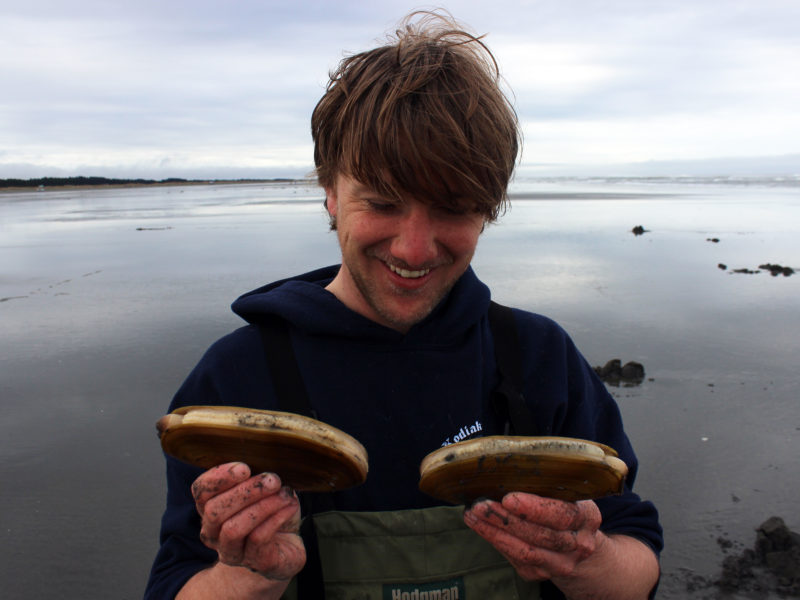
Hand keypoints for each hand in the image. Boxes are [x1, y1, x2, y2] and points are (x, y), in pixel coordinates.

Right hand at [191, 462, 305, 580]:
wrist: (287, 546)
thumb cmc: (271, 512)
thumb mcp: (264, 489)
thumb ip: (258, 475)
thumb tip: (265, 457)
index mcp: (211, 509)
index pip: (201, 491)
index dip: (218, 478)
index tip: (244, 468)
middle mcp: (214, 533)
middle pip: (215, 511)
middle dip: (245, 492)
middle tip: (272, 479)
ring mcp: (232, 551)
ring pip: (233, 528)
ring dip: (261, 506)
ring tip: (284, 493)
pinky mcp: (255, 562)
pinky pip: (258, 539)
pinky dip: (275, 518)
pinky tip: (289, 506)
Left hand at [463, 492, 602, 580]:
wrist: (576, 542)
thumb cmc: (564, 506)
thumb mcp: (566, 491)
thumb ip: (546, 484)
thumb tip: (507, 466)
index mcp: (587, 517)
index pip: (562, 514)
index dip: (534, 508)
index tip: (508, 498)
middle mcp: (578, 544)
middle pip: (541, 535)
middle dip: (506, 520)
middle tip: (480, 505)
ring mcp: (561, 563)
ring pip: (526, 551)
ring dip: (495, 532)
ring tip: (473, 514)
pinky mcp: (541, 573)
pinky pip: (516, 559)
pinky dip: (495, 540)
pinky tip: (479, 526)